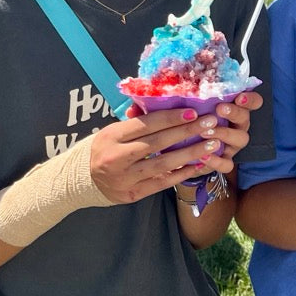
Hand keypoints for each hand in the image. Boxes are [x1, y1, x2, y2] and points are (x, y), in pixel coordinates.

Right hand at [89, 103, 240, 203]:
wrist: (83, 180)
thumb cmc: (105, 148)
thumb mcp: (113, 131)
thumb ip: (136, 120)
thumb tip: (162, 100)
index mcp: (111, 136)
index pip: (145, 125)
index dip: (170, 118)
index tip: (193, 111)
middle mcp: (116, 157)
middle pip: (157, 143)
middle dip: (186, 132)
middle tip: (210, 124)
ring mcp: (124, 178)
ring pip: (162, 164)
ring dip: (190, 153)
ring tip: (212, 144)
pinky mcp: (132, 194)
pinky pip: (162, 183)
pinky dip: (182, 173)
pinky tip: (199, 164)